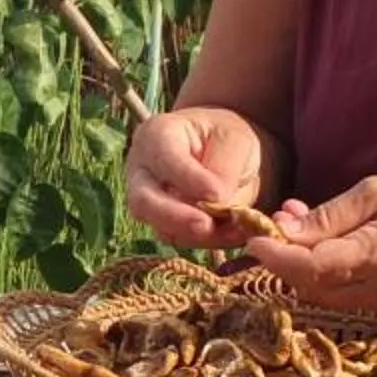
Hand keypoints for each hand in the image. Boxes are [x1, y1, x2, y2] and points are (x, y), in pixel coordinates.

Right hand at [124, 107, 269, 248]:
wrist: (225, 153)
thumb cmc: (224, 137)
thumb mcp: (234, 140)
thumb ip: (225, 167)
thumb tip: (218, 201)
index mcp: (156, 135)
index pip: (163, 159)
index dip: (189, 179)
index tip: (217, 193)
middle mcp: (142, 171)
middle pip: (143, 202)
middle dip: (176, 217)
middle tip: (206, 225)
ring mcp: (148, 202)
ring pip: (161, 228)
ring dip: (199, 235)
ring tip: (234, 229)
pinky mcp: (164, 225)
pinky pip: (180, 240)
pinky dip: (208, 241)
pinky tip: (233, 233)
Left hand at [243, 173, 376, 308]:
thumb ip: (330, 216)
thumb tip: (285, 230)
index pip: (312, 269)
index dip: (277, 257)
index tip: (254, 238)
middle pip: (310, 289)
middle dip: (283, 261)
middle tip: (274, 225)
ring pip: (321, 296)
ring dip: (299, 266)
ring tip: (297, 225)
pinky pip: (339, 294)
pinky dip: (319, 272)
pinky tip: (320, 241)